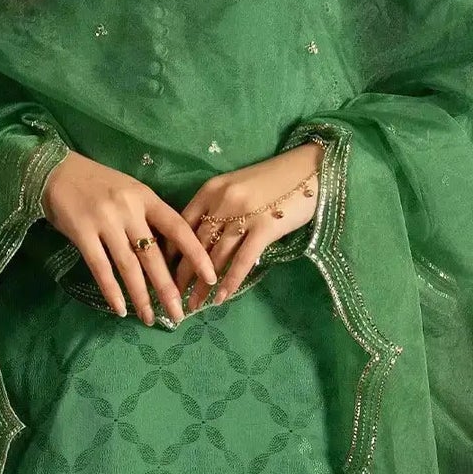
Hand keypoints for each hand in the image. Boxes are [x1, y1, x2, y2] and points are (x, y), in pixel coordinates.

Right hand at [41, 151, 219, 326]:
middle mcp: (129, 210)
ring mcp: (105, 221)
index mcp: (146, 198)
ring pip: (129, 266)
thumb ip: (147, 217)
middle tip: (179, 314)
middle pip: (154, 255)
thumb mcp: (130, 191)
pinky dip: (111, 291)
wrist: (57, 170)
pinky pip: (101, 268)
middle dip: (168, 288)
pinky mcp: (82, 232)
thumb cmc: (98, 183)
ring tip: (150, 318)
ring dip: (141, 296)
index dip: (195, 254)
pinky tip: (120, 309)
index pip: (177, 228)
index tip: (209, 276)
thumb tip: (168, 253)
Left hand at [167, 143, 323, 312]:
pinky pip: (243, 260)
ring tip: (194, 305)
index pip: (181, 225)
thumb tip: (201, 242)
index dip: (171, 251)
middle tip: (172, 297)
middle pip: (195, 244)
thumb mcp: (236, 187)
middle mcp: (222, 202)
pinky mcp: (265, 227)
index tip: (162, 272)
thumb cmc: (272, 180)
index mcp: (210, 190)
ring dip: (202, 284)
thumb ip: (217, 208)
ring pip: (215, 256)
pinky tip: (221, 298)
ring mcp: (244, 214)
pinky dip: (230, 282)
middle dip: (181, 274)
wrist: (309, 169)